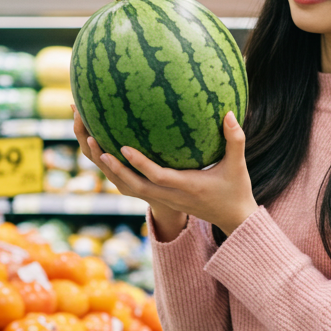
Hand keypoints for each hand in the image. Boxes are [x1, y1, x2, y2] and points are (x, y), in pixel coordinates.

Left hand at [73, 107, 258, 235]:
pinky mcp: (161, 197)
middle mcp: (171, 195)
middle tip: (95, 144)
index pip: (158, 177)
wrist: (231, 218)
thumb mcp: (237, 165)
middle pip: (134, 185)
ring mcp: (164, 198)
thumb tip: (228, 113)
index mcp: (187, 186)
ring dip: (110, 169)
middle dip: (113, 167)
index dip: (140, 163)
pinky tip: (106, 153)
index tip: (123, 147)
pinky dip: (118, 173)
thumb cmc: (236, 189)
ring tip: (92, 144)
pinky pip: (134, 187)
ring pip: (130, 188)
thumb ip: (235, 139)